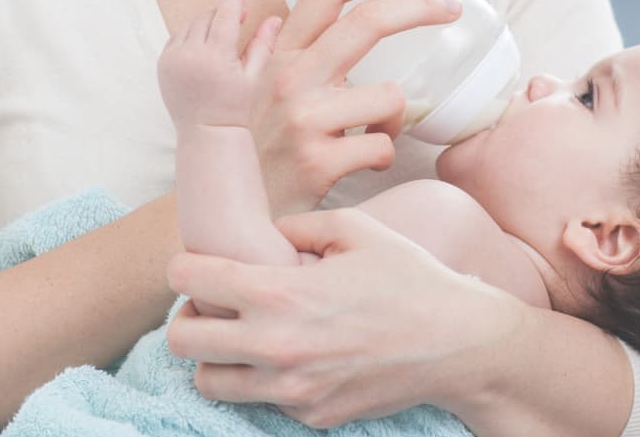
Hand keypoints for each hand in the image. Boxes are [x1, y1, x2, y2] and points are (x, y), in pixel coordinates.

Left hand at [157, 0, 281, 129]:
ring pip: (190, 26)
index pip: (226, 15)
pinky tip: (202, 47)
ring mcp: (173, 60)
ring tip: (221, 37)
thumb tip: (274, 18)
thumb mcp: (253, 76)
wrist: (206, 133)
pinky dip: (189, 36)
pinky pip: (176, 38)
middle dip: (222, 14)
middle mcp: (191, 55)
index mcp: (216, 57)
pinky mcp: (162, 65)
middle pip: (207, 18)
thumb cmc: (234, 107)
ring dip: (206, 24)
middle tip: (238, 18)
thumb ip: (262, 44)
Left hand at [165, 208, 519, 428]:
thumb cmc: (409, 279)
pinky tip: (294, 355)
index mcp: (280, 293)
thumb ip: (297, 224)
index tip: (196, 266)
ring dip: (215, 356)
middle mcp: (276, 346)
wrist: (457, 344)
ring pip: (209, 380)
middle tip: (211, 305)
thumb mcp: (355, 230)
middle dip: (187, 316)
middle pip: (182, 340)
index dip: (185, 267)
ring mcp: (291, 389)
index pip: (189, 279)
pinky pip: (260, 399)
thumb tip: (264, 234)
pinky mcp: (309, 415)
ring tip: (241, 336)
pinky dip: (264, 379)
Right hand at [251, 0, 461, 214]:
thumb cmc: (257, 149)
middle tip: (450, 8)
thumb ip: (283, 55)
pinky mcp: (318, 163)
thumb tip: (302, 18)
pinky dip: (382, 155)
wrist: (230, 212)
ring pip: (391, 95)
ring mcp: (304, 121)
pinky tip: (362, 162)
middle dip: (419, 8)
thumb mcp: (258, 90)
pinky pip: (382, 146)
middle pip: (367, 21)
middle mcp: (290, 79)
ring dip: (394, 116)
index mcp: (279, 55)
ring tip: (372, 133)